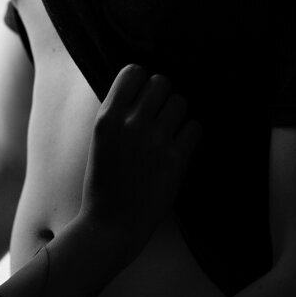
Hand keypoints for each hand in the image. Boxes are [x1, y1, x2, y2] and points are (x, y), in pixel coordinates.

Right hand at [81, 64, 201, 253]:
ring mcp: (155, 141)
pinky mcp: (176, 159)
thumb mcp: (100, 141)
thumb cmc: (104, 182)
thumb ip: (119, 114)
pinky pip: (195, 127)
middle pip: (161, 82)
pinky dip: (190, 133)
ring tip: (170, 129)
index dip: (142, 80)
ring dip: (178, 113)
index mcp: (107, 118)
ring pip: (181, 102)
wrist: (111, 224)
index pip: (133, 72)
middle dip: (162, 95)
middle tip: (160, 113)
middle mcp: (131, 124)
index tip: (143, 95)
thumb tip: (143, 89)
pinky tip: (180, 144)